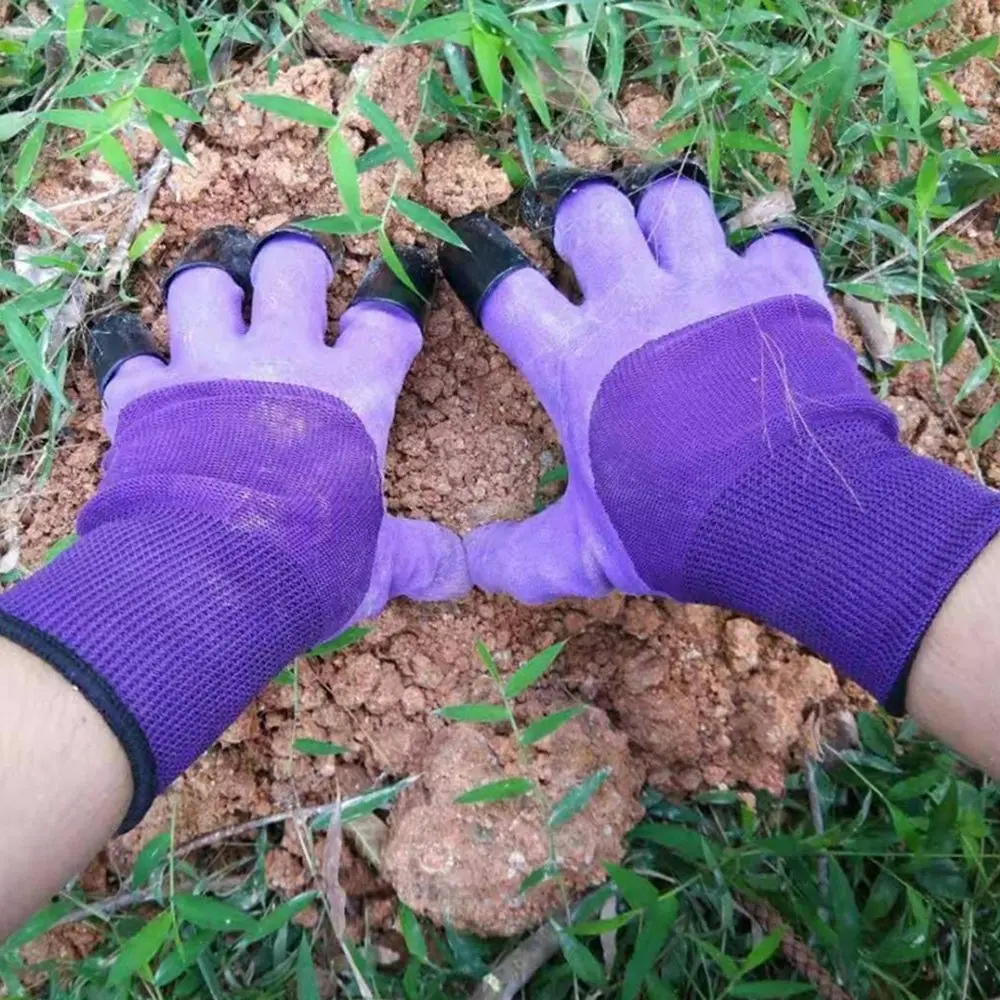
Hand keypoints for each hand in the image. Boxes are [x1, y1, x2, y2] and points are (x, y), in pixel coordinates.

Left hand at [0, 227, 468, 827]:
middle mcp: (281, 360)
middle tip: (299, 280)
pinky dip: (135, 356)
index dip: (395, 295)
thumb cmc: (311, 566)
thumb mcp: (374, 566)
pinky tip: (142, 366)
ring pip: (203, 286)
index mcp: (352, 392)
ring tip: (219, 311)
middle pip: (290, 267)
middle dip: (297, 264)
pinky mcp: (146, 397)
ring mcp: (207, 370)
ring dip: (212, 293)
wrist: (208, 580)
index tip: (398, 281)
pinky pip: (130, 353)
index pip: (384, 320)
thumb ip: (417, 557)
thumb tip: (461, 575)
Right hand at [440, 165, 999, 707]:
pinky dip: (761, 255)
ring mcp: (711, 284)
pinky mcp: (779, 286)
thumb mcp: (586, 554)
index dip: (478, 266)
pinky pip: (767, 237)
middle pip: (588, 211)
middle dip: (580, 221)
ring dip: (665, 220)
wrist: (797, 517)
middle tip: (592, 251)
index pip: (505, 291)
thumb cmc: (677, 531)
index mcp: (578, 362)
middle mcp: (636, 303)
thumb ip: (521, 557)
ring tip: (672, 252)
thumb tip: (469, 565)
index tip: (471, 255)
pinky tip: (757, 287)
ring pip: (673, 199)